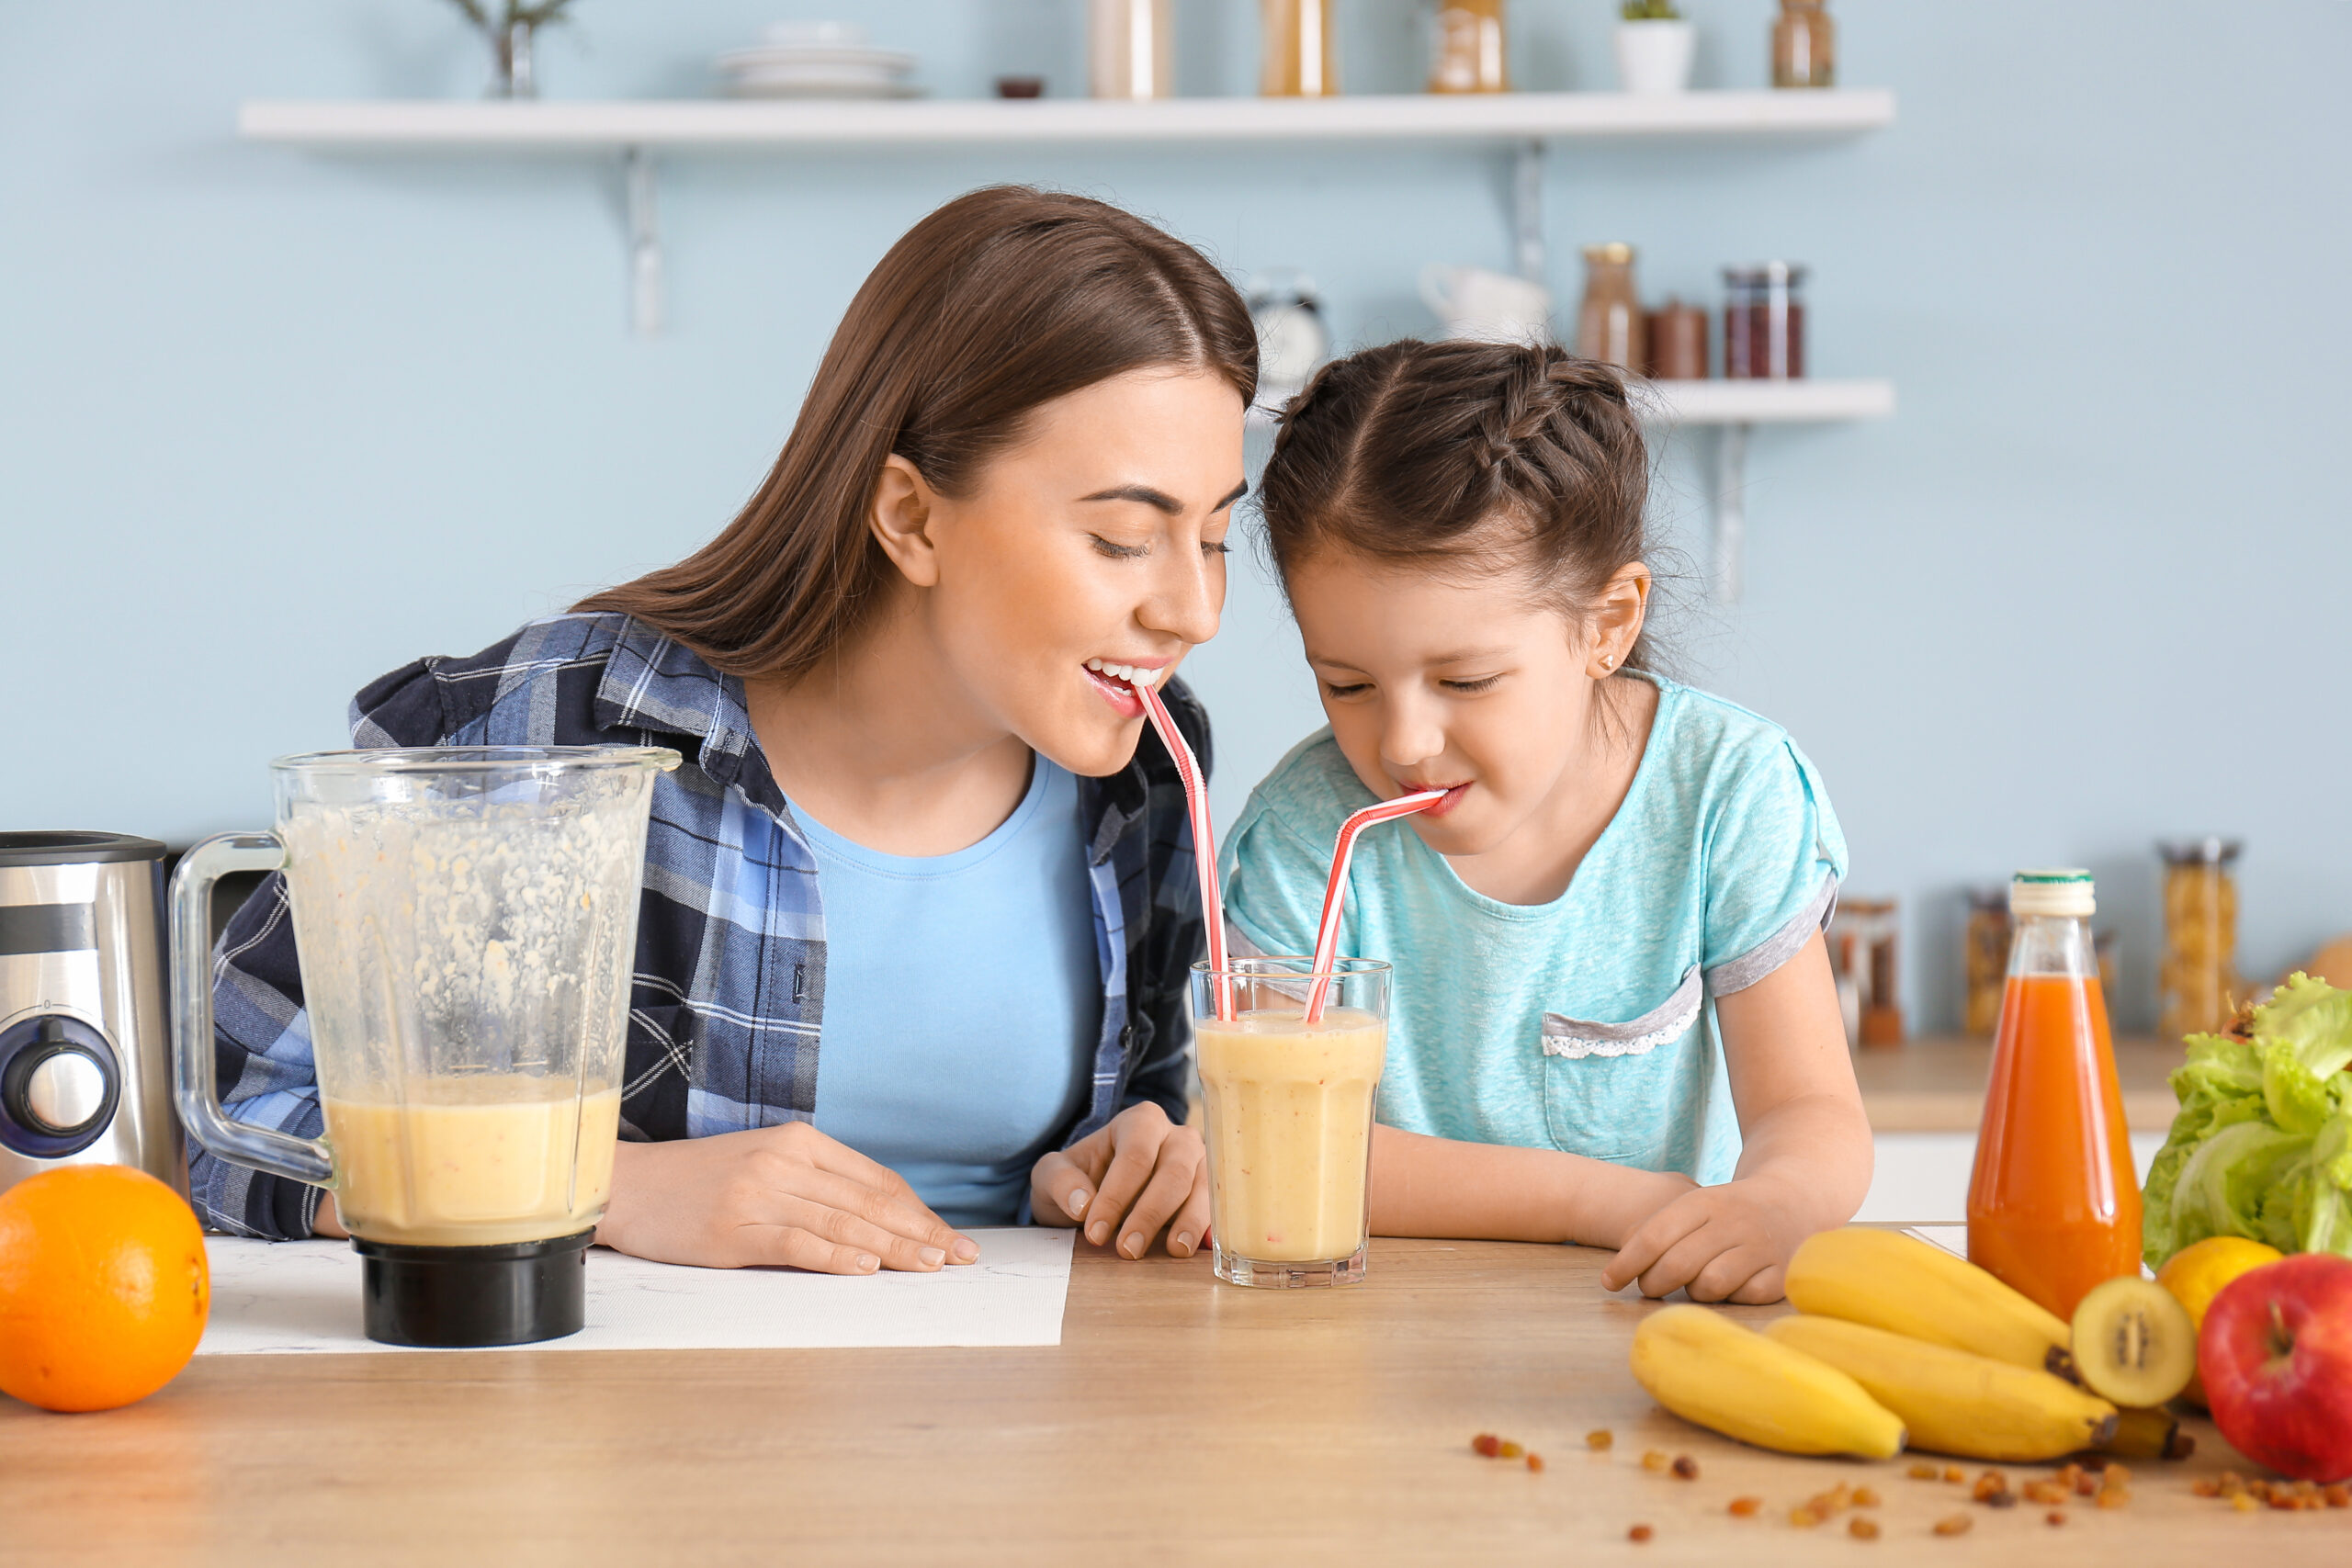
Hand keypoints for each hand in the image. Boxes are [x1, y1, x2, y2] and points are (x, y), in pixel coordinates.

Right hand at [596, 1123, 978, 1274]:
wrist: (624, 1187)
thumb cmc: (696, 1184)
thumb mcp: (761, 1165)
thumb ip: (814, 1183)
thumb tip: (877, 1219)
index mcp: (797, 1142)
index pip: (875, 1179)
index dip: (919, 1211)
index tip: (950, 1236)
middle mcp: (784, 1163)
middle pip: (869, 1201)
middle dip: (922, 1231)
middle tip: (963, 1257)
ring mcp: (758, 1195)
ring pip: (844, 1222)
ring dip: (894, 1247)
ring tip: (933, 1265)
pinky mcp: (732, 1230)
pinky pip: (797, 1243)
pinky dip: (837, 1256)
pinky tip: (868, 1268)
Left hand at [1029, 1102, 1208, 1259]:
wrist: (1098, 1193)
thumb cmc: (1079, 1179)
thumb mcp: (1053, 1175)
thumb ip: (1060, 1182)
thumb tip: (1083, 1204)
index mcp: (1140, 1122)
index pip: (1135, 1157)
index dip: (1117, 1196)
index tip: (1095, 1233)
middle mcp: (1177, 1137)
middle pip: (1173, 1173)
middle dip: (1150, 1214)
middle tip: (1127, 1250)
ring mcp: (1200, 1164)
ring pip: (1202, 1189)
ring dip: (1188, 1222)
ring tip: (1173, 1250)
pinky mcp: (1211, 1193)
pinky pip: (1218, 1210)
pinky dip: (1211, 1229)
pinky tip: (1202, 1248)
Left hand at [1599, 1175, 1802, 1303]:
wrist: (1796, 1201)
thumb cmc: (1727, 1212)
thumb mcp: (1694, 1206)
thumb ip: (1657, 1229)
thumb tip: (1619, 1268)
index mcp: (1705, 1202)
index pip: (1654, 1236)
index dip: (1626, 1263)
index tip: (1608, 1282)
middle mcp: (1734, 1222)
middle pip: (1676, 1265)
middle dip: (1653, 1284)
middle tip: (1649, 1287)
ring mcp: (1761, 1248)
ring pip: (1709, 1285)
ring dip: (1694, 1292)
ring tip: (1695, 1282)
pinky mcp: (1782, 1274)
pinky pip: (1743, 1298)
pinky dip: (1731, 1297)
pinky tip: (1730, 1286)